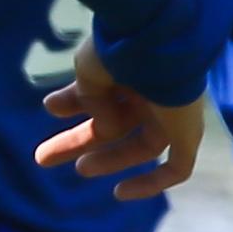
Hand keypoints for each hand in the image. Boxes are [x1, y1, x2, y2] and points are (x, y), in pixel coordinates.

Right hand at [34, 39, 204, 200]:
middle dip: (82, 139)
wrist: (156, 39)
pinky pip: (177, 167)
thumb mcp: (89, 70)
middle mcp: (154, 88)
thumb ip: (89, 99)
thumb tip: (101, 126)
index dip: (74, 101)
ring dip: (109, 159)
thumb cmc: (120, 49)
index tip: (50, 107)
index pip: (103, 91)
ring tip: (80, 169)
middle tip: (43, 156)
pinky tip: (120, 193)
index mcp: (131, 66)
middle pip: (117, 123)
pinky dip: (151, 183)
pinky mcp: (189, 132)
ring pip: (143, 146)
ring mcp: (174, 111)